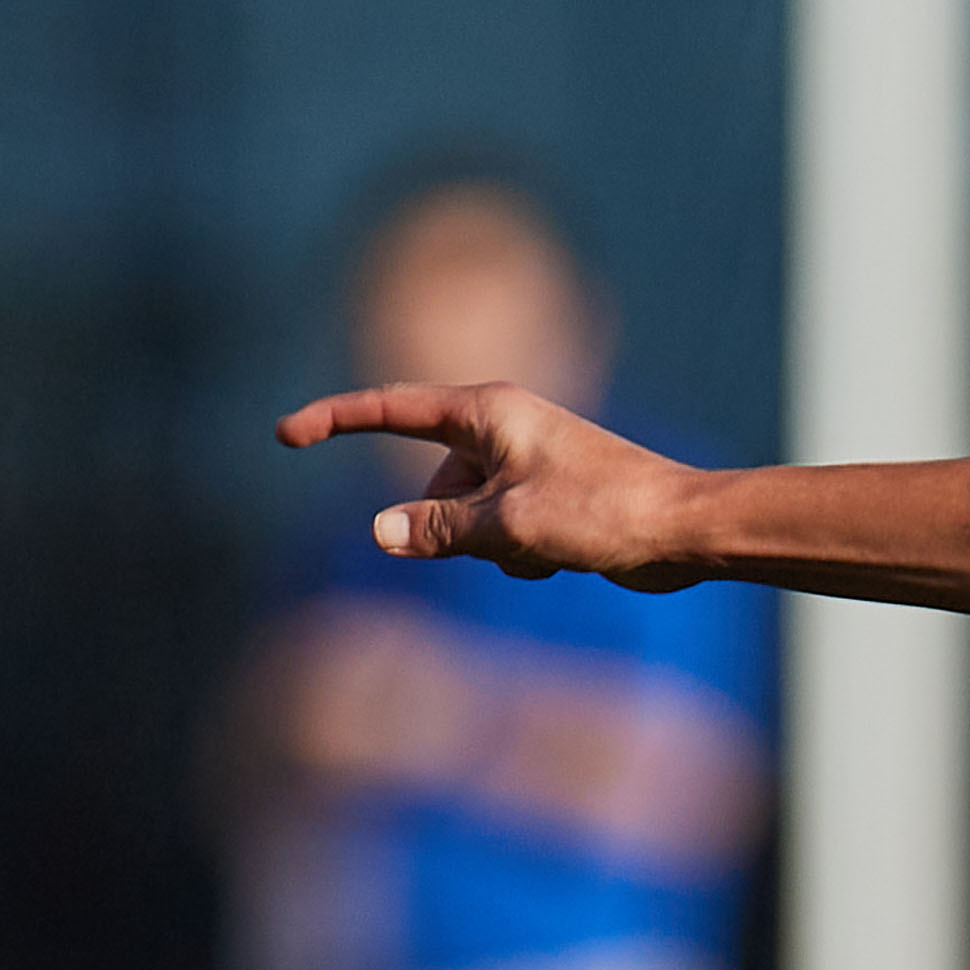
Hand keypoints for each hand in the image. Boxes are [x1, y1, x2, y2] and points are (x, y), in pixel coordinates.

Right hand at [272, 382, 716, 590]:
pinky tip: (563, 561)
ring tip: (546, 547)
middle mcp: (502, 430)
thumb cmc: (604, 512)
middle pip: (431, 483)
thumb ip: (438, 529)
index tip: (284, 435)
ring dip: (489, 547)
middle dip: (450, 526)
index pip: (389, 408)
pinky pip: (499, 535)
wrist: (685, 530)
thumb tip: (381, 533)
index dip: (333, 421)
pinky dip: (518, 556)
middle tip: (507, 541)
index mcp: (487, 412)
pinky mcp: (545, 500)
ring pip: (464, 517)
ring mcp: (524, 466)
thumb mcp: (507, 525)